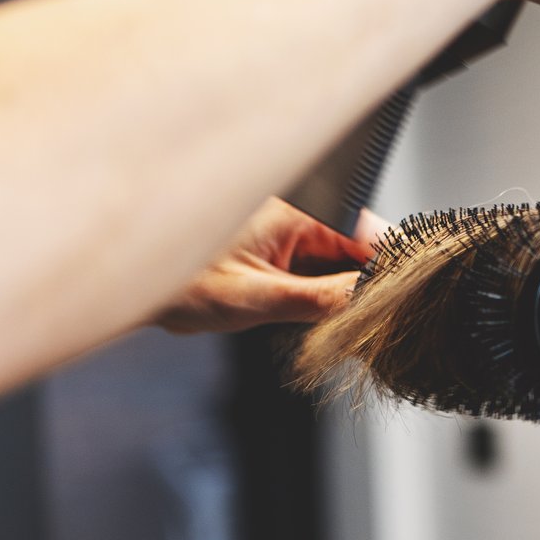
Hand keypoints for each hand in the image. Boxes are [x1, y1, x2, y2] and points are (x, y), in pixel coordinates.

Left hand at [155, 198, 387, 334]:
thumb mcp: (254, 298)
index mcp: (299, 210)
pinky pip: (325, 268)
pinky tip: (325, 318)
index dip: (393, 272)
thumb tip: (368, 302)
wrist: (135, 281)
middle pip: (364, 249)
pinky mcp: (288, 247)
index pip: (371, 236)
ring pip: (347, 262)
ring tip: (348, 328)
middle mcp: (303, 212)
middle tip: (375, 330)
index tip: (403, 308)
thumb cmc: (179, 281)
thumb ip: (316, 301)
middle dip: (373, 288)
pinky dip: (330, 293)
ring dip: (351, 294)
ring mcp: (296, 229)